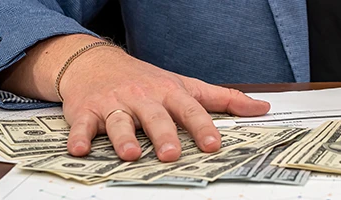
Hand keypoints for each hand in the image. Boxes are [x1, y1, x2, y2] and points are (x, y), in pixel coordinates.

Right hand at [58, 46, 269, 161]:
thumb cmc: (145, 80)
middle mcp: (142, 98)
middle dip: (163, 135)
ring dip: (123, 138)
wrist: (96, 62)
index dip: (202, 127)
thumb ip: (222, 99)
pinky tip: (80, 149)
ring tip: (130, 154)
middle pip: (154, 117)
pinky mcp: (87, 112)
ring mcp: (114, 105)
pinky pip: (82, 126)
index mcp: (168, 93)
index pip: (189, 110)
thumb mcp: (185, 85)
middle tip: (171, 154)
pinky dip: (79, 137)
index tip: (213, 144)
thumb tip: (261, 108)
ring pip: (119, 122)